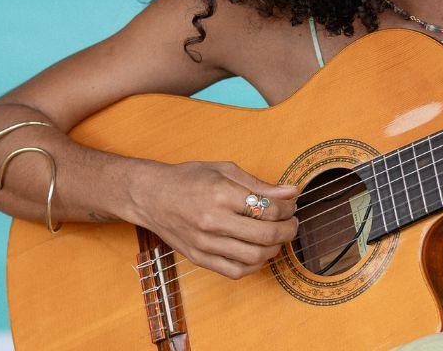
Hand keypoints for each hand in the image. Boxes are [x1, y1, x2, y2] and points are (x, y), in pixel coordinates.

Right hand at [131, 161, 298, 278]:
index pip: (268, 209)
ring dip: (275, 249)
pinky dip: (254, 266)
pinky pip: (235, 272)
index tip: (290, 204)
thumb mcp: (224, 170)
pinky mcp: (199, 258)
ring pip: (255, 257)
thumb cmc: (187, 179)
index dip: (288, 208)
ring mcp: (205, 243)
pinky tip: (258, 253)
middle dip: (288, 230)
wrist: (150, 196)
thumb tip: (290, 192)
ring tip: (277, 237)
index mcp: (220, 194)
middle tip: (291, 223)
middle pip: (266, 235)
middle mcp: (213, 221)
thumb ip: (258, 184)